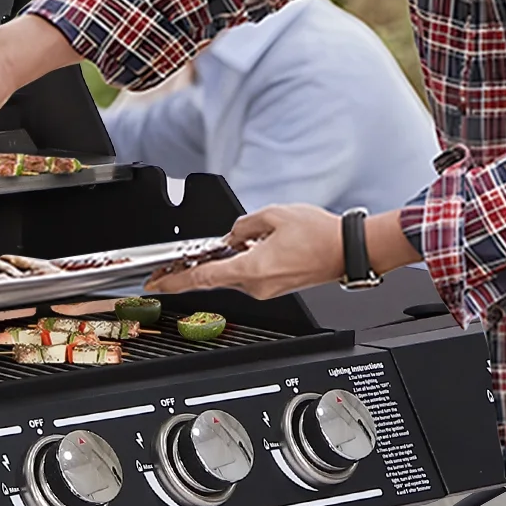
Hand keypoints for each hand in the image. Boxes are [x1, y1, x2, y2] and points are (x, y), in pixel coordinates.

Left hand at [148, 204, 344, 300]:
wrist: (348, 251)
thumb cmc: (319, 235)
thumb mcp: (273, 215)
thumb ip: (243, 224)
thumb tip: (232, 233)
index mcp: (251, 269)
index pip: (202, 278)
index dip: (175, 281)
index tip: (157, 284)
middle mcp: (256, 286)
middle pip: (216, 276)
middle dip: (202, 263)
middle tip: (184, 256)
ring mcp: (267, 290)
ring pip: (234, 275)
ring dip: (227, 260)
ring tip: (238, 240)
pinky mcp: (276, 288)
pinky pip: (250, 276)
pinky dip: (243, 263)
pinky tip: (252, 247)